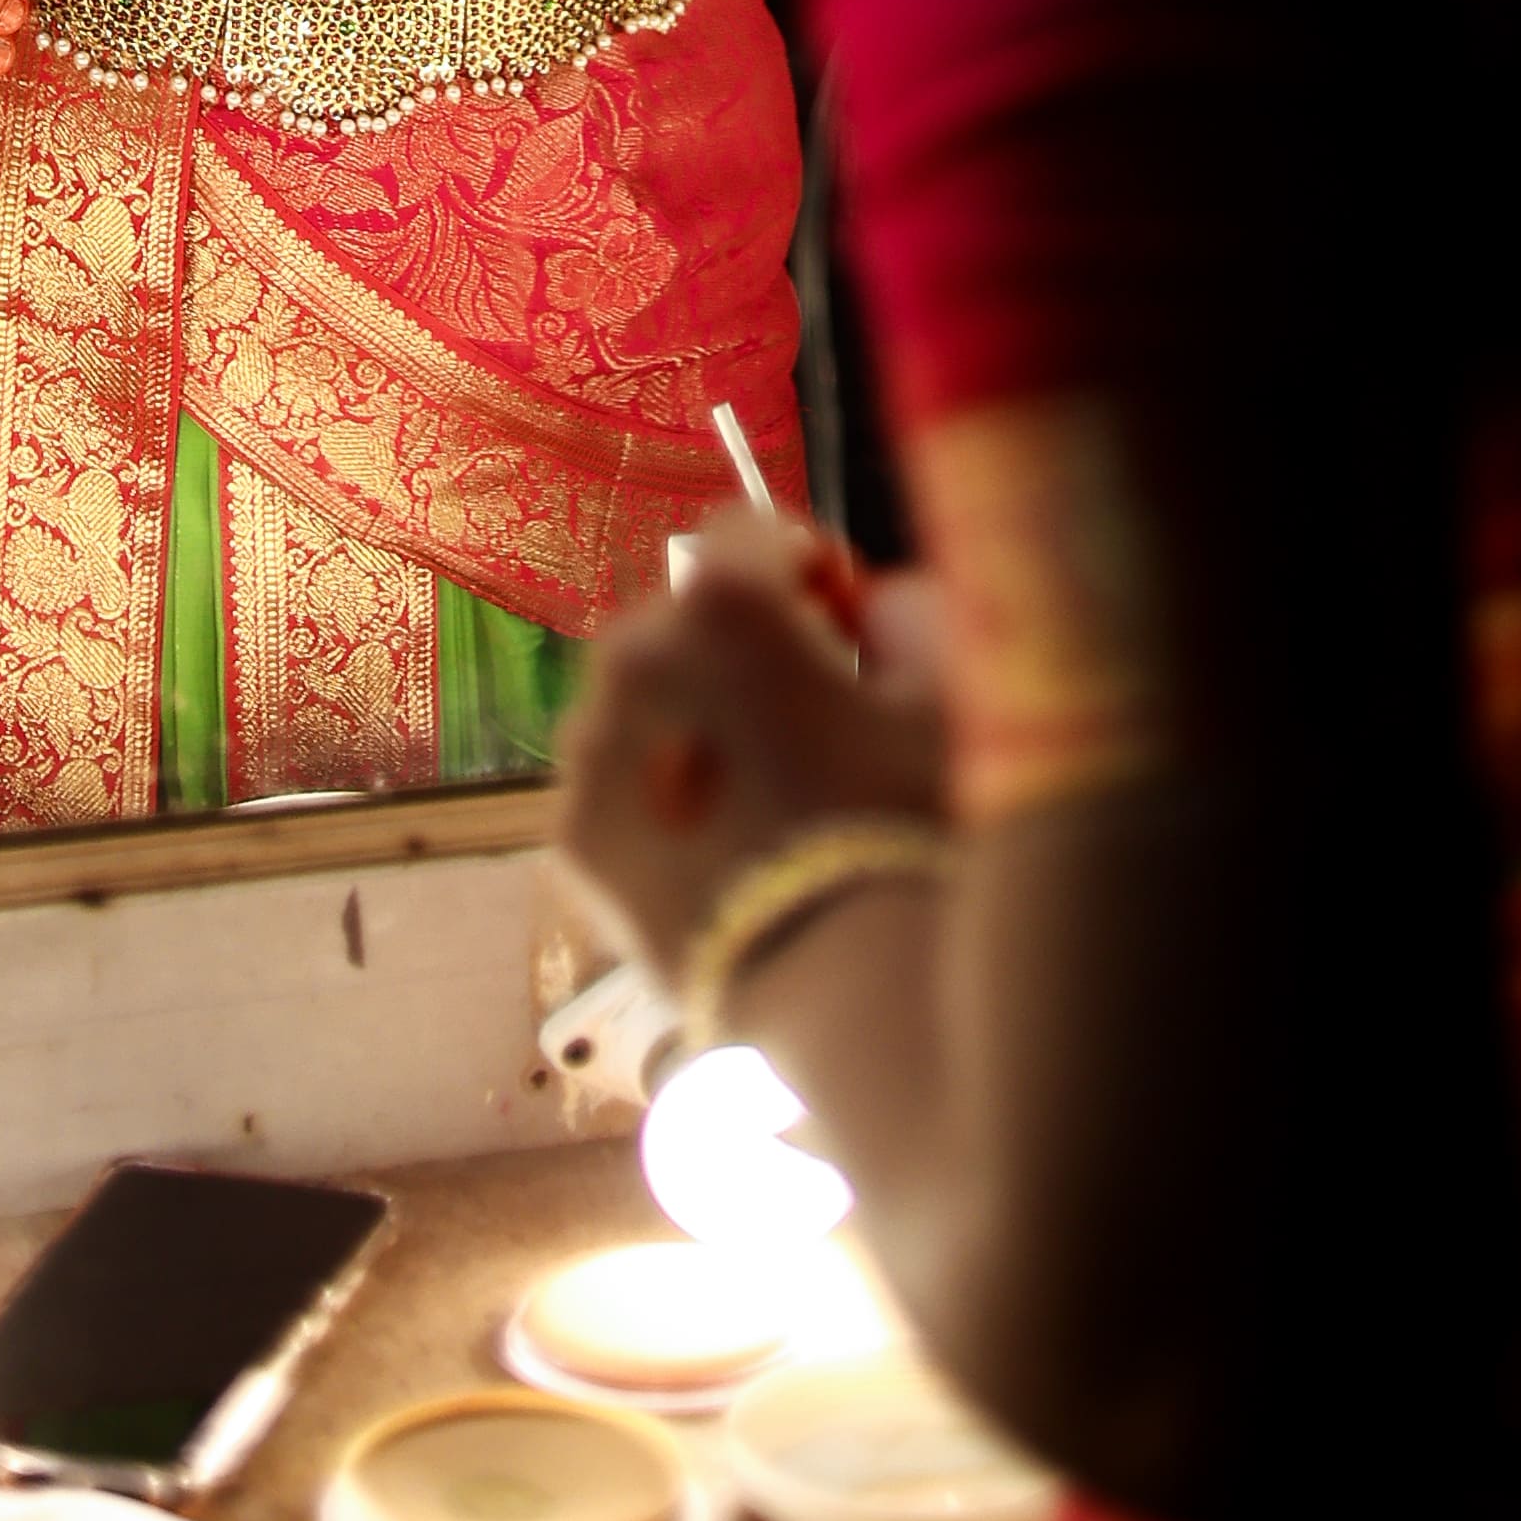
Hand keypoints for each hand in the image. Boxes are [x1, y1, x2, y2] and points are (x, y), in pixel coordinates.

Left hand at [561, 508, 947, 979]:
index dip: (803, 566)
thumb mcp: (946, 692)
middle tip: (812, 711)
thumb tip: (873, 605)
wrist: (850, 989)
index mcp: (720, 605)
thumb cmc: (911, 826)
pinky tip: (727, 843)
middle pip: (685, 617)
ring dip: (695, 718)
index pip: (748, 532)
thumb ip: (908, 612)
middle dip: (742, 646)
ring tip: (767, 790)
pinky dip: (664, 794)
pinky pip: (621, 784)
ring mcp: (592, 755)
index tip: (843, 617)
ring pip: (643, 700)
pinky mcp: (574, 842)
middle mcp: (634, 661)